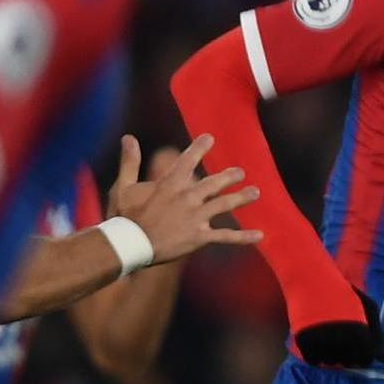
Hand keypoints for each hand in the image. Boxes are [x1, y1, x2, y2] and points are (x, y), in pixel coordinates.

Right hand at [107, 134, 259, 266]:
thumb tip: (128, 138)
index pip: (187, 161)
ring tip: (255, 192)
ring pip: (224, 205)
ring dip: (241, 198)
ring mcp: (195, 217)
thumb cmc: (124, 216)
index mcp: (169, 184)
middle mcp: (187, 198)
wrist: (130, 245)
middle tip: (240, 172)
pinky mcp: (200, 237)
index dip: (199, 148)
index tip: (210, 137)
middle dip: (229, 176)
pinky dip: (243, 237)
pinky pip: (226, 237)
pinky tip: (260, 236)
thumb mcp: (124, 186)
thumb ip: (130, 162)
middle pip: (213, 183)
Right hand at [295, 286, 383, 369]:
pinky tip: (318, 343)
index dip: (363, 356)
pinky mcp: (305, 343)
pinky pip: (313, 361)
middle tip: (341, 341)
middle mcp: (342, 342)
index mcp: (361, 335)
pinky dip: (316, 356)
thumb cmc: (344, 294)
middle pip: (348, 364)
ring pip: (330, 363)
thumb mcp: (368, 309)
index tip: (358, 346)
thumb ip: (379, 336)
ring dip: (331, 356)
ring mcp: (322, 344)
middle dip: (347, 356)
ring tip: (328, 338)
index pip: (365, 360)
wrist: (311, 282)